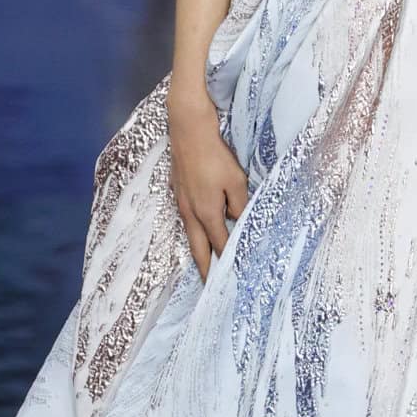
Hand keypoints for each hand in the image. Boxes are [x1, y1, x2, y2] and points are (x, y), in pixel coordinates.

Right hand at [168, 82, 248, 278]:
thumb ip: (239, 205)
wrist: (188, 130)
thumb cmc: (214, 155)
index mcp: (207, 213)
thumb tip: (237, 221)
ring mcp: (181, 203)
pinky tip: (198, 232)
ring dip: (198, 251)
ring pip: (190, 235)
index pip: (220, 245)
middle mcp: (190, 213)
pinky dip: (194, 233)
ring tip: (205, 264)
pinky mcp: (178, 192)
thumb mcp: (236, 181)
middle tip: (209, 286)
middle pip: (198, 249)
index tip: (232, 279)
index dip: (227, 262)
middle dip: (204, 268)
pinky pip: (186, 220)